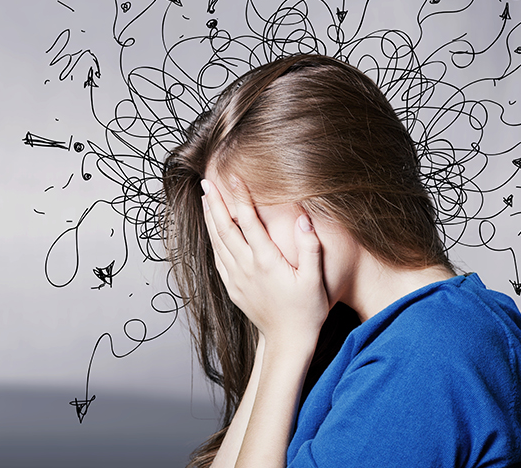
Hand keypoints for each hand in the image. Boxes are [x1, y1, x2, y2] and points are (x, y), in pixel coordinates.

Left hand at [201, 177, 328, 346]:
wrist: (288, 342)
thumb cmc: (307, 311)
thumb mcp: (315, 280)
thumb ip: (310, 247)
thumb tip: (303, 218)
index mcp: (266, 262)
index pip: (249, 222)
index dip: (240, 197)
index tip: (232, 177)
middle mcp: (246, 268)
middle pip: (225, 229)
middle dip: (215, 203)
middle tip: (207, 182)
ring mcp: (237, 279)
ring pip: (217, 242)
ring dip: (210, 219)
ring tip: (206, 199)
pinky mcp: (233, 288)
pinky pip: (218, 259)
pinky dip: (212, 240)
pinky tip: (212, 231)